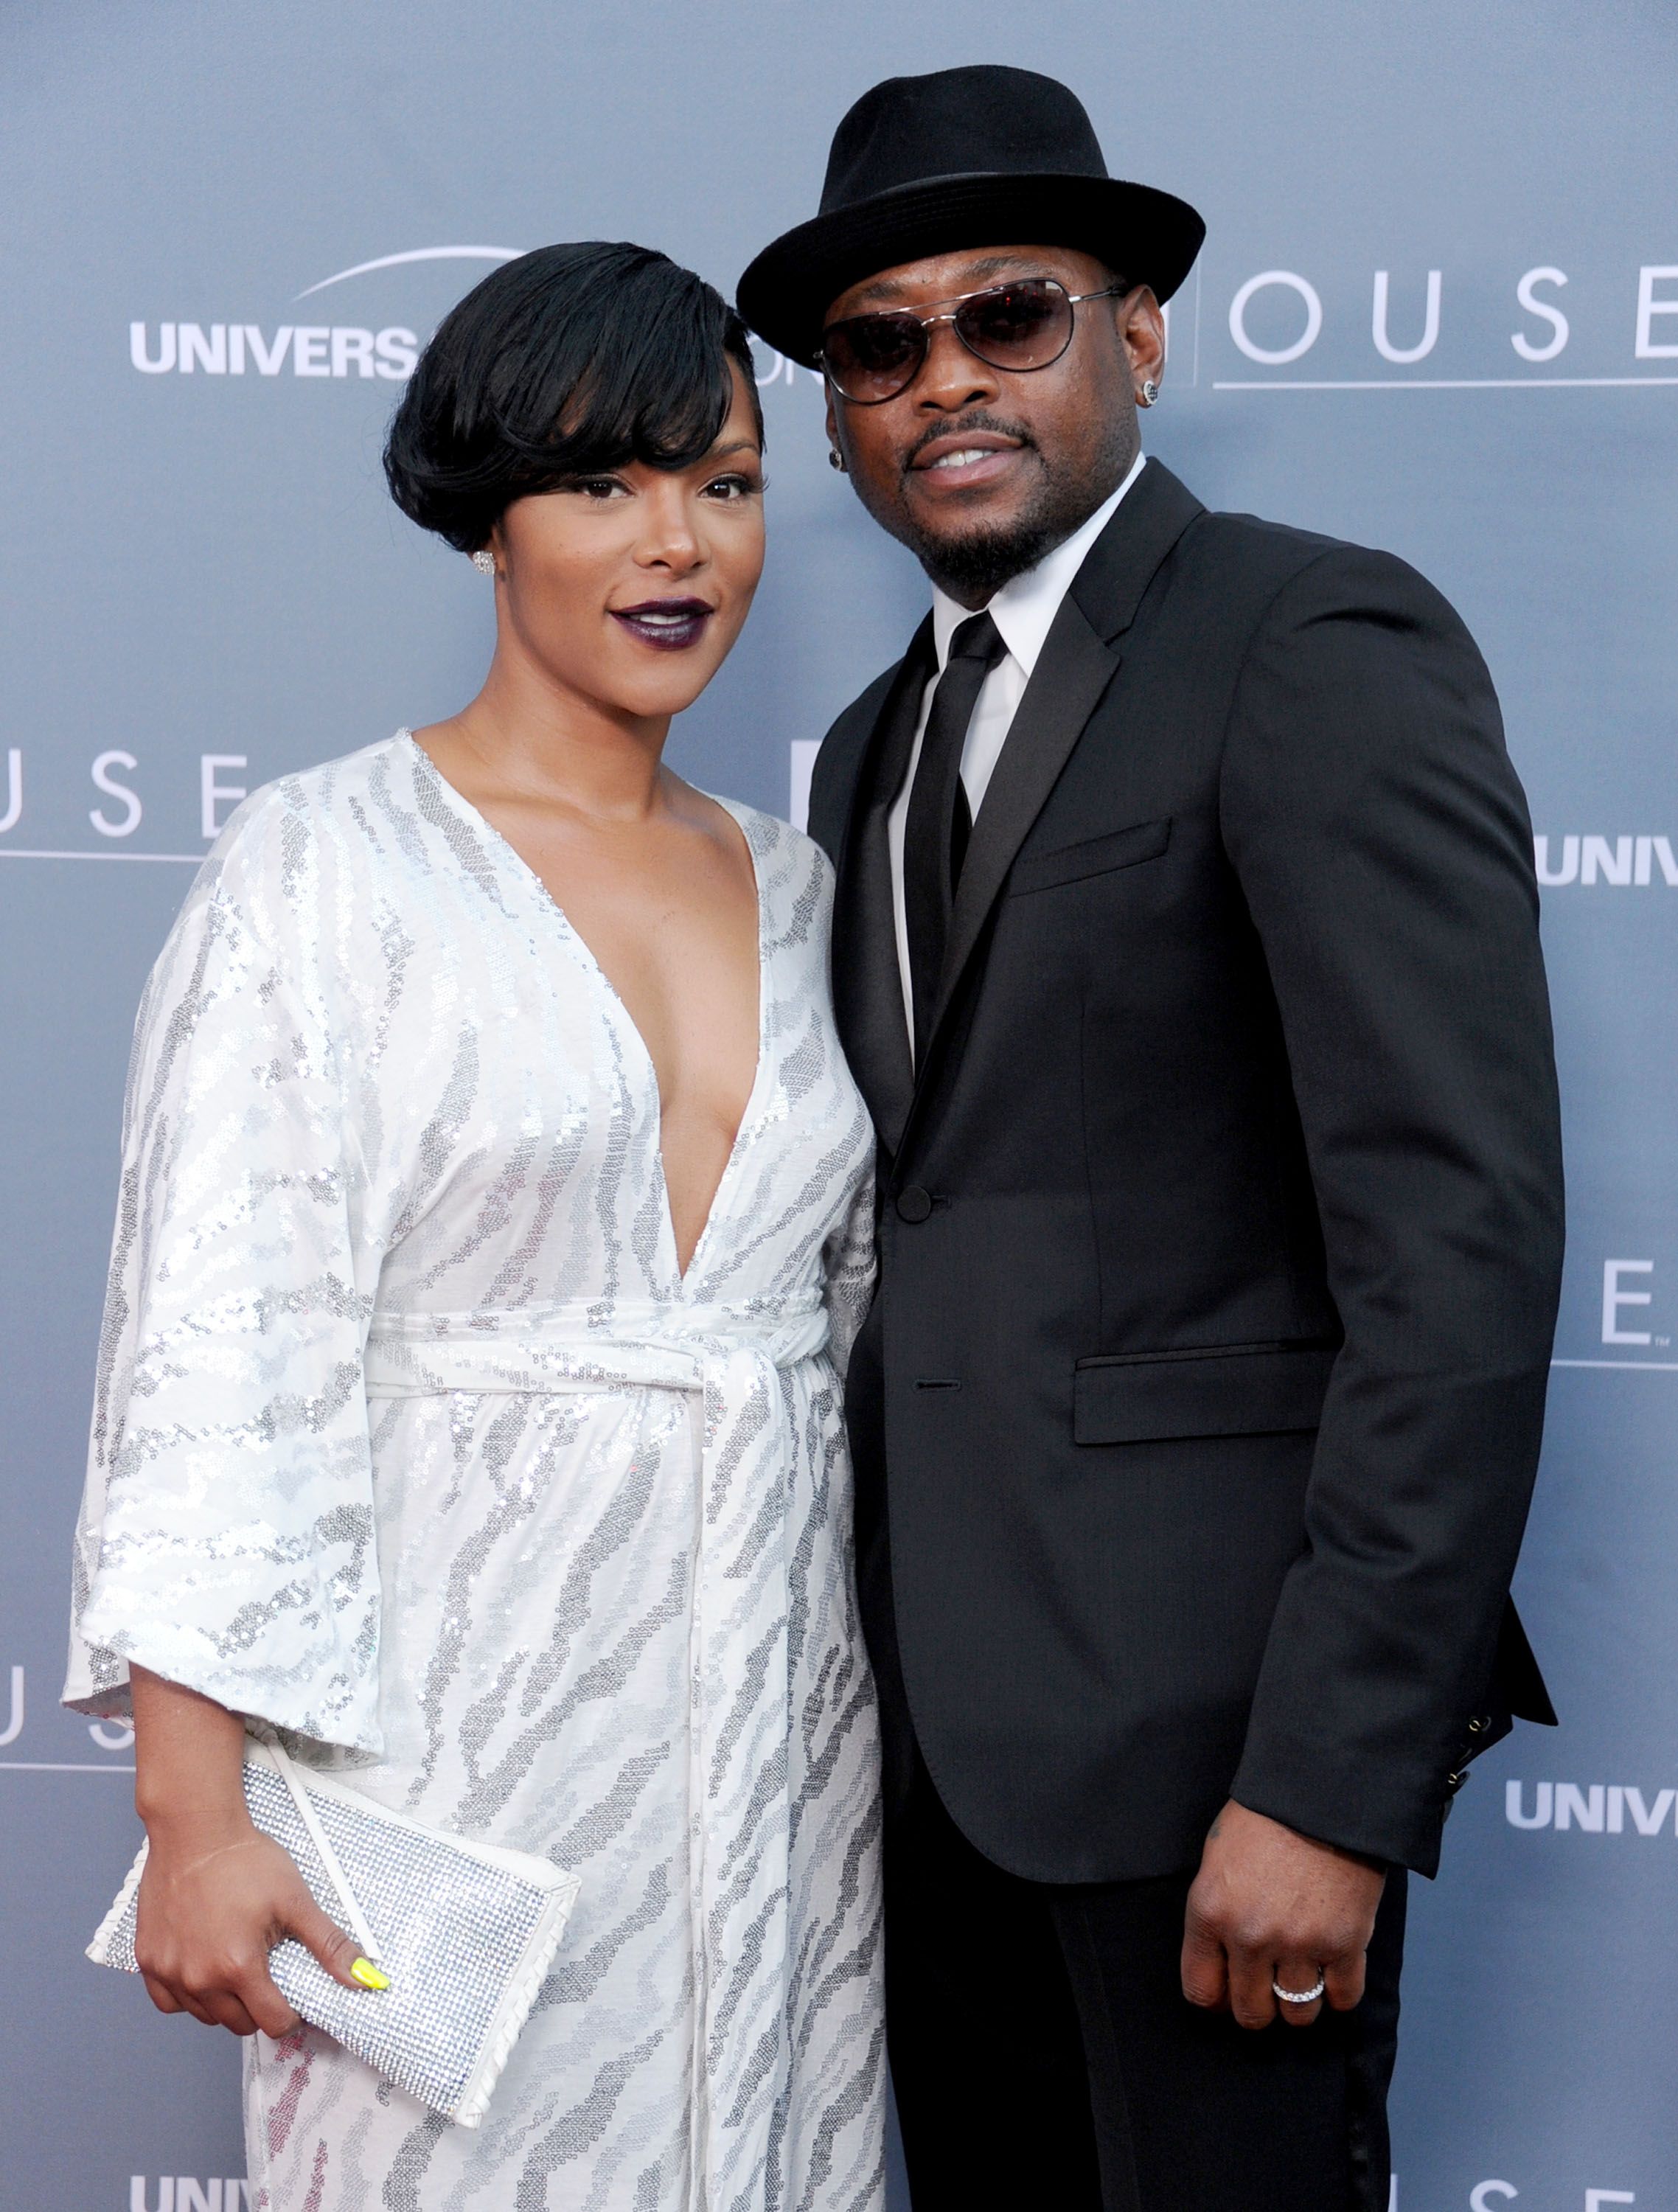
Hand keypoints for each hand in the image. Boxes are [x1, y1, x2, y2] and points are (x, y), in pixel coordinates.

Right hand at [134, 1812, 371, 2037]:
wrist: (195, 1830)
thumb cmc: (245, 1860)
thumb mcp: (296, 1900)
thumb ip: (329, 1945)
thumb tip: (365, 1980)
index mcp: (238, 1967)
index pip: (272, 2023)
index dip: (290, 2014)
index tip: (293, 1995)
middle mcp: (199, 1979)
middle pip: (239, 2024)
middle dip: (259, 2007)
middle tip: (267, 1972)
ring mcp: (169, 1972)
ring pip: (205, 2016)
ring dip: (225, 2002)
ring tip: (237, 1963)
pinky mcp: (148, 1961)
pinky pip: (170, 2002)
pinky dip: (189, 1995)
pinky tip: (204, 1966)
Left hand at [1180, 1800, 1385, 2029]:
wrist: (1320, 1791)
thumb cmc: (1265, 1816)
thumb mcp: (1217, 1859)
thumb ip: (1216, 1913)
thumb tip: (1222, 1958)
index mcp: (1210, 1913)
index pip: (1201, 1990)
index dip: (1216, 1999)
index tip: (1227, 1994)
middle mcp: (1250, 1938)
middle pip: (1250, 2012)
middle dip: (1257, 2007)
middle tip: (1267, 1991)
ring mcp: (1299, 1945)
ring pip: (1297, 2015)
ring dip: (1299, 2004)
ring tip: (1302, 1980)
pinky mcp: (1345, 1944)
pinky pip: (1343, 1998)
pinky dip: (1340, 1992)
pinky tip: (1334, 1972)